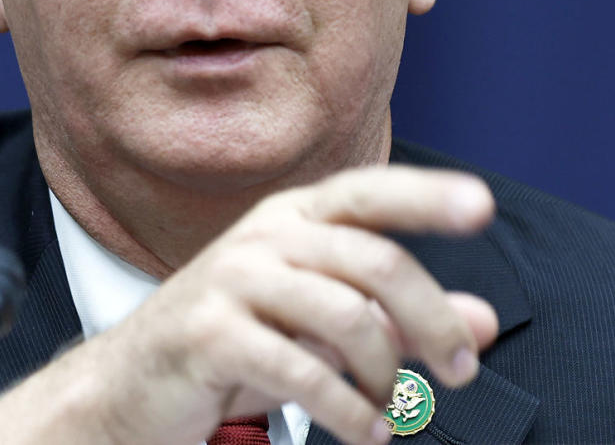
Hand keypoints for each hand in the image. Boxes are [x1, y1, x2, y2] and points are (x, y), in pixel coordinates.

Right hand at [0, 165, 498, 444]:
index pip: (371, 193)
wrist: (130, 390)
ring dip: (388, 374)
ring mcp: (233, 279)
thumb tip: (485, 322)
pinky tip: (364, 430)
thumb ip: (402, 320)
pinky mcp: (210, 333)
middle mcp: (266, 236)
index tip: (481, 206)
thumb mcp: (325, 329)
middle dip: (431, 319)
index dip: (427, 196)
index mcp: (295, 217)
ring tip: (395, 412)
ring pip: (346, 314)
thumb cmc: (237, 347)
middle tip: (461, 369)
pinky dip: (346, 409)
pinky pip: (300, 368)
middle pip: (376, 261)